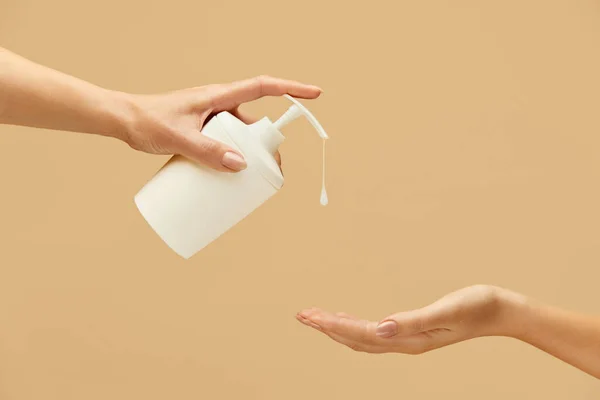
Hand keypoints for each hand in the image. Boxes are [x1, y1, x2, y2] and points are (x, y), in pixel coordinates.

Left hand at [122, 75, 321, 171]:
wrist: (122, 119)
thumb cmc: (147, 121)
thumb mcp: (179, 138)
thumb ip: (207, 152)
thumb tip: (241, 166)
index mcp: (219, 96)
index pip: (263, 87)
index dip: (291, 89)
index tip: (314, 94)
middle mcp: (218, 105)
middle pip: (254, 123)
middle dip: (268, 146)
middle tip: (273, 172)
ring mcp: (210, 118)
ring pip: (240, 136)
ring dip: (249, 155)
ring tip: (250, 181)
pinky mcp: (202, 131)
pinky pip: (225, 143)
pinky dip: (232, 157)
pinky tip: (229, 176)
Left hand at [297, 285, 524, 353]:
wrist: (501, 311)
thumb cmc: (478, 306)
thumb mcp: (447, 311)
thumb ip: (414, 321)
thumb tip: (380, 328)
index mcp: (410, 340)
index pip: (362, 335)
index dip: (334, 326)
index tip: (310, 316)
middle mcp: (404, 342)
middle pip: (355, 339)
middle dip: (327, 328)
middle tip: (301, 315)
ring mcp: (408, 338)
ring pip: (362, 337)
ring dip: (337, 327)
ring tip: (314, 317)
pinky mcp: (412, 330)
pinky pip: (374, 332)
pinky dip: (354, 326)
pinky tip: (345, 319)